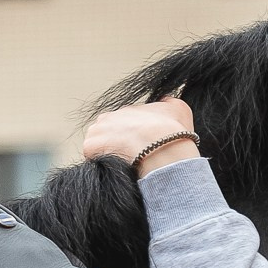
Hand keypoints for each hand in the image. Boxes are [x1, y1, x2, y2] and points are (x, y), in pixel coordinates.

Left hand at [79, 99, 201, 175]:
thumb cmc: (172, 131)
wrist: (162, 146)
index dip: (130, 140)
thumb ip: (168, 103)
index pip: (122, 126)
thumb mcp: (178, 109)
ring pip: (98, 146)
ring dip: (107, 154)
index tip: (139, 150)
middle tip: (131, 158)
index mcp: (126, 110)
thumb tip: (164, 101)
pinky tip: (116, 167)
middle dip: (116, 146)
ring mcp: (97, 130)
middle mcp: (108, 117)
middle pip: (107, 135)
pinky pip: (91, 157)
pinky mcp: (89, 145)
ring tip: (124, 164)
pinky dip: (101, 164)